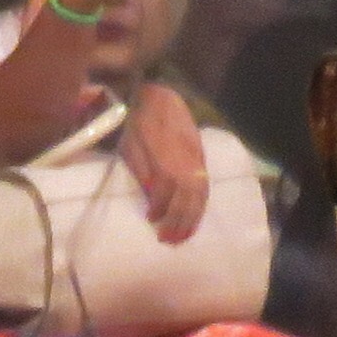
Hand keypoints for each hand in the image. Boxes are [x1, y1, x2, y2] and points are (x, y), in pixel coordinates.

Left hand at [118, 78, 210, 243]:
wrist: (159, 96)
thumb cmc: (139, 123)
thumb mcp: (131, 147)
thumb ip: (142, 173)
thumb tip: (151, 196)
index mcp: (165, 163)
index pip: (165, 196)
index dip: (159, 211)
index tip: (151, 220)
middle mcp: (184, 165)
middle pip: (186, 201)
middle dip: (178, 223)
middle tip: (170, 239)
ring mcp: (195, 161)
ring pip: (198, 196)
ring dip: (192, 218)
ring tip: (185, 234)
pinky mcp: (200, 157)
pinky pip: (205, 186)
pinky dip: (201, 204)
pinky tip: (196, 215)